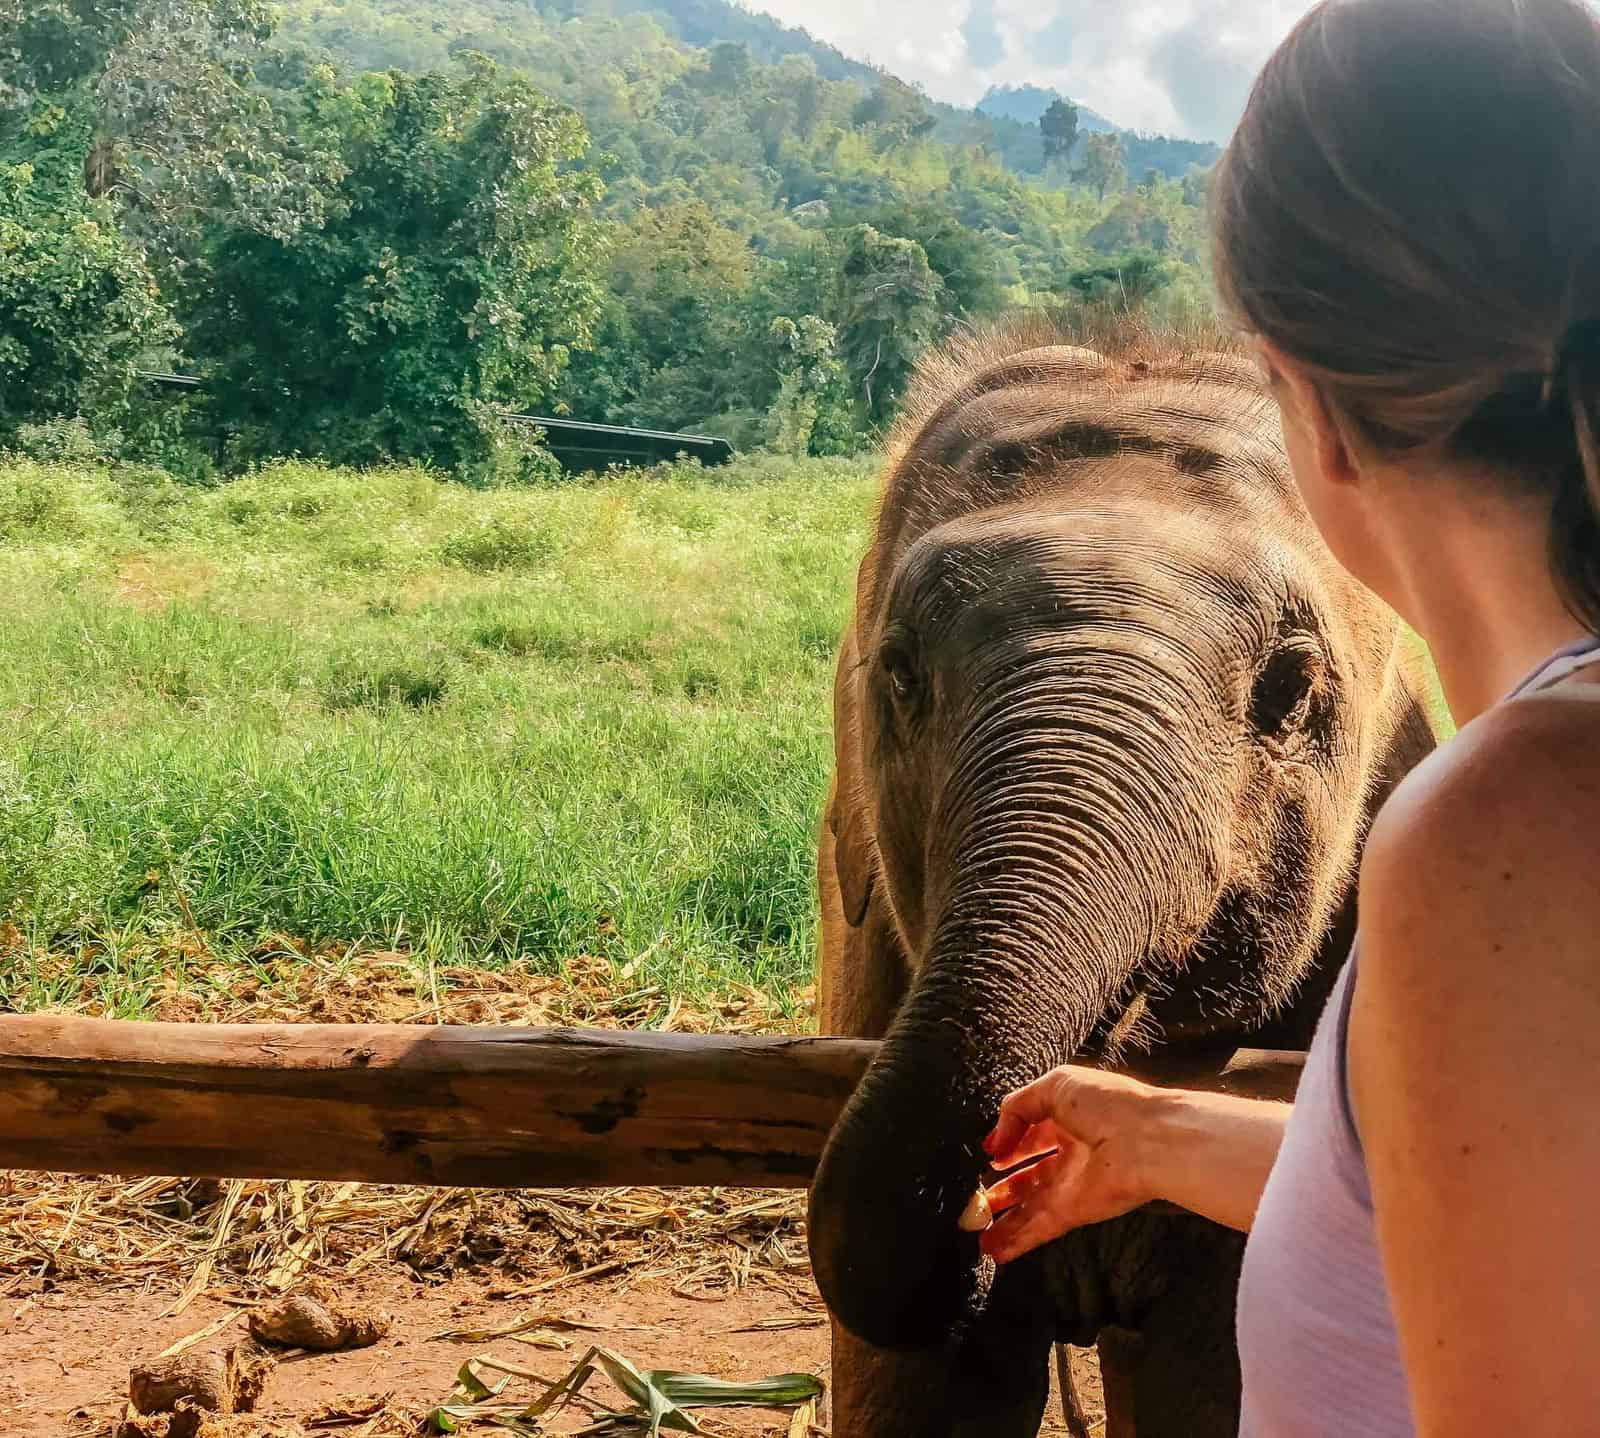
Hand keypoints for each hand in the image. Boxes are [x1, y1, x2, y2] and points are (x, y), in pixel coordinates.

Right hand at [979, 1065, 1162, 1264]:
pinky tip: (993, 1250)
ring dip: (1003, 1222)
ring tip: (975, 1231)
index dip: (1008, 1144)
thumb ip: (1016, 1108)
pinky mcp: (1073, 1212)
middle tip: (976, 1199)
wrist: (1148, 1140)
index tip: (989, 1154)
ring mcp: (1070, 1187)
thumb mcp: (1054, 1086)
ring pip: (1029, 1208)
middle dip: (1002, 1189)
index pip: (1031, 1136)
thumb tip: (994, 1144)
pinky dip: (1016, 1241)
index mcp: (1067, 1120)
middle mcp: (1068, 1155)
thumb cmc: (1107, 1104)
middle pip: (1027, 1177)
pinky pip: (1039, 1229)